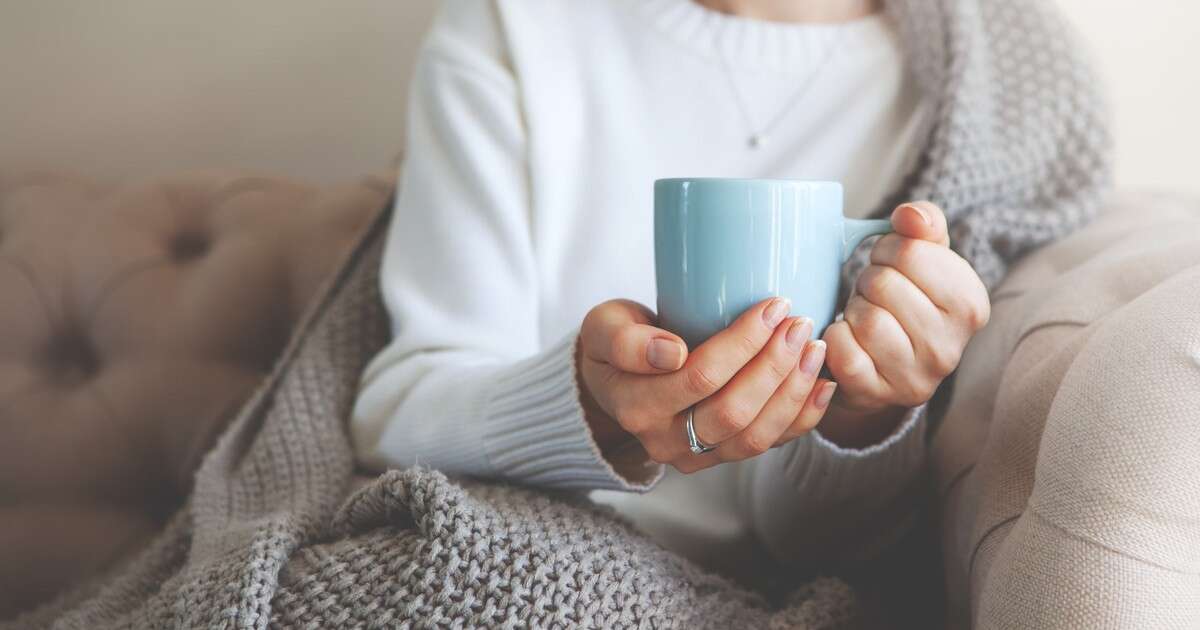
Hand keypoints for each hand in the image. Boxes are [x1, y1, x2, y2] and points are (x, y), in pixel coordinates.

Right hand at [576, 298, 836, 472]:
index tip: (773, 306)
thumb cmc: (615, 341)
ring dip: (793, 392)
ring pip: (755, 436)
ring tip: (814, 347)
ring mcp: (696, 455)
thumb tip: (671, 354)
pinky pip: (769, 445)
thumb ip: (626, 340)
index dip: (743, 343)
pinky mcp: (721, 457)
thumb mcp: (604, 327)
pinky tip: (822, 384)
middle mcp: (665, 441)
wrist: (615, 379)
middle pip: (733, 412)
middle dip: (775, 366)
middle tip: (800, 324)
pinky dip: (802, 417)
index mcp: (636, 406)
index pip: (700, 377)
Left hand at [820, 201, 990, 446]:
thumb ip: (923, 223)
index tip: (891, 263)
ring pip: (866, 318)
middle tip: (873, 293)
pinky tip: (847, 337)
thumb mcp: (924, 255)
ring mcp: (914, 378)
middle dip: (868, 279)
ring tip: (864, 315)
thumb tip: (910, 216)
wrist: (883, 365)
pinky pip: (843, 350)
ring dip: (853, 309)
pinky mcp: (876, 395)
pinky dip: (834, 336)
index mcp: (970, 304)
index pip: (911, 251)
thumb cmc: (904, 299)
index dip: (888, 249)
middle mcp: (950, 347)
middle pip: (884, 284)